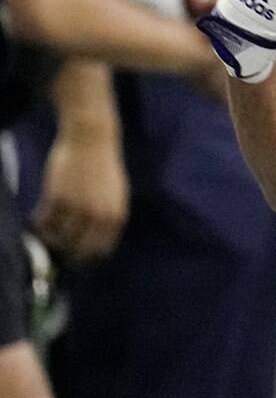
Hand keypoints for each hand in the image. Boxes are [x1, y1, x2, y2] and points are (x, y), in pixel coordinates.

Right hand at [32, 129, 128, 262]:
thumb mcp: (116, 193)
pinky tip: (37, 220)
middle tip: (56, 251)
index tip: (76, 258)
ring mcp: (77, 208)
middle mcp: (98, 216)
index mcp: (115, 216)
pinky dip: (40, 223)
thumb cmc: (103, 165)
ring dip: (50, 238)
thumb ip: (109, 215)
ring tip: (44, 234)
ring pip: (59, 237)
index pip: (101, 249)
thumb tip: (101, 236)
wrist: (92, 139)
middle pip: (79, 248)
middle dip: (67, 253)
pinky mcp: (57, 198)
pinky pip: (46, 221)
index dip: (87, 256)